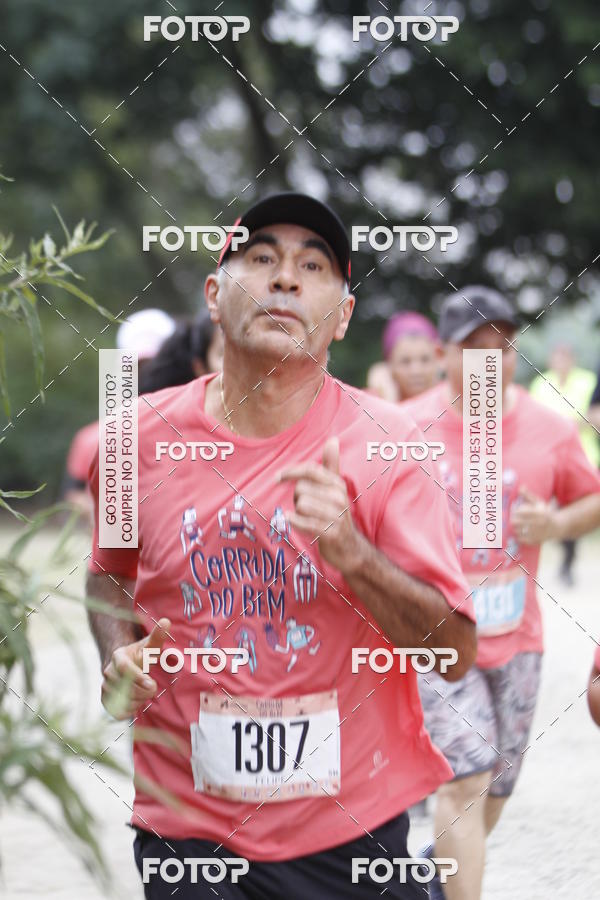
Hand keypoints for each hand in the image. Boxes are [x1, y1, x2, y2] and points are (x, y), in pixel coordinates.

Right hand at [101, 618, 170, 719]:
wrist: (123, 666)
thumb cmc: (140, 655)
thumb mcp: (149, 646)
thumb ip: (158, 636)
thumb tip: (167, 621)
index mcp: (118, 657)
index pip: (125, 668)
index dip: (138, 677)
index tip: (152, 684)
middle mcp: (108, 672)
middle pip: (126, 688)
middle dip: (144, 691)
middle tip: (153, 687)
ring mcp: (105, 687)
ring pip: (123, 701)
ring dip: (138, 700)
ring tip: (143, 692)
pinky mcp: (105, 700)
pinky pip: (118, 711)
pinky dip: (130, 710)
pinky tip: (136, 701)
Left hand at [279, 437, 359, 572]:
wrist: (350, 549)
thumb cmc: (336, 515)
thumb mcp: (336, 489)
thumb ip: (332, 465)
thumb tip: (333, 439)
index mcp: (337, 484)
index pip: (310, 470)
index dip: (291, 472)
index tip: (277, 478)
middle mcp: (339, 497)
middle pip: (301, 488)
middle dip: (296, 498)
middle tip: (305, 509)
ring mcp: (336, 515)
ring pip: (301, 504)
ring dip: (297, 513)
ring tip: (306, 518)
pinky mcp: (331, 533)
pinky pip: (303, 522)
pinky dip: (294, 522)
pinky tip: (293, 521)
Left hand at [510, 487, 557, 544]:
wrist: (558, 527)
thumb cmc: (546, 513)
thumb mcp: (539, 503)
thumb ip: (529, 496)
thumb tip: (520, 487)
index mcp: (538, 513)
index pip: (519, 512)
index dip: (515, 511)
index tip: (515, 511)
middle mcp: (538, 523)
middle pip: (516, 522)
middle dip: (513, 520)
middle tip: (513, 519)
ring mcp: (537, 533)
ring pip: (517, 531)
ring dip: (514, 528)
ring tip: (516, 526)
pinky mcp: (536, 540)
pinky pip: (521, 539)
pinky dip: (518, 536)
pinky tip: (520, 533)